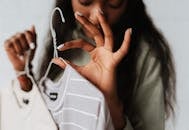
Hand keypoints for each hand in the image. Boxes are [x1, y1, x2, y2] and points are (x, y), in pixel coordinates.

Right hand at [4, 26, 36, 90]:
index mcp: (26, 34)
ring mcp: (12, 38)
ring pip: (16, 40)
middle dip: (25, 45)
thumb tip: (32, 25)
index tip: (32, 47)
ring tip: (21, 53)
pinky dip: (15, 50)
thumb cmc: (29, 54)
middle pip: (22, 35)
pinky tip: (16, 53)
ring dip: (20, 49)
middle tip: (26, 51)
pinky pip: (11, 44)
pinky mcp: (6, 43)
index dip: (30, 40)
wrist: (24, 63)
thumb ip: (34, 35)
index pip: (27, 32)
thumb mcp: (34, 45)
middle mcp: (18, 34)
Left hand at [53, 11, 131, 128]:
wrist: (99, 94)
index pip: (81, 43)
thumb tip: (55, 59)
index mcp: (91, 53)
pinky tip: (129, 32)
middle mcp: (100, 51)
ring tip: (100, 14)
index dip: (70, 44)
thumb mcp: (77, 72)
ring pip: (107, 36)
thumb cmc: (90, 83)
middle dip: (86, 23)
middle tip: (77, 14)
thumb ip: (67, 65)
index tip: (60, 47)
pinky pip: (122, 51)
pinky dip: (126, 42)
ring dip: (104, 25)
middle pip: (94, 33)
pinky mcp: (114, 61)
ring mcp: (108, 54)